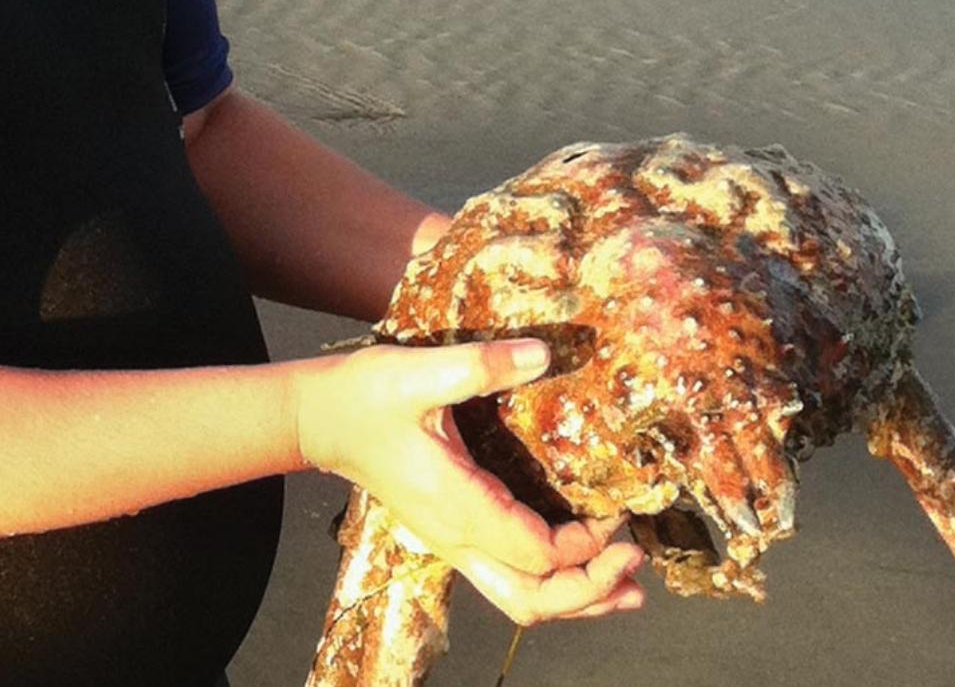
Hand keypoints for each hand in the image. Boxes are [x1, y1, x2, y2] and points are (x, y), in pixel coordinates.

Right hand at [295, 338, 644, 625]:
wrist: (318, 418)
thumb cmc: (364, 395)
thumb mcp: (420, 371)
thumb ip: (482, 365)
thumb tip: (544, 355)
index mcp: (456, 505)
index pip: (537, 552)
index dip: (586, 542)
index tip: (617, 508)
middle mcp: (457, 537)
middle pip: (532, 600)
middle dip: (591, 591)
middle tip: (636, 560)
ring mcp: (453, 541)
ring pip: (521, 600)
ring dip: (577, 599)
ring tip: (626, 586)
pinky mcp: (452, 531)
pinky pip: (509, 577)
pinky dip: (553, 582)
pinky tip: (580, 561)